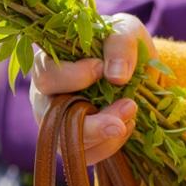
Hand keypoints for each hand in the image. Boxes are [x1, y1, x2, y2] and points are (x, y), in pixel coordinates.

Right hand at [28, 14, 155, 165]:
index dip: (70, 76)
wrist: (140, 73)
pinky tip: (126, 127)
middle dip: (90, 121)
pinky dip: (109, 146)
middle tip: (128, 109)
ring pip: (67, 140)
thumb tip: (116, 76)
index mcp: (50, 62)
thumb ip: (120, 44)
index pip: (45, 74)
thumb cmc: (122, 46)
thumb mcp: (125, 31)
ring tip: (132, 116)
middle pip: (50, 116)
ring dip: (104, 134)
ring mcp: (58, 121)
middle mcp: (47, 94)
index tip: (100, 69)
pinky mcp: (75, 142)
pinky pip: (85, 154)